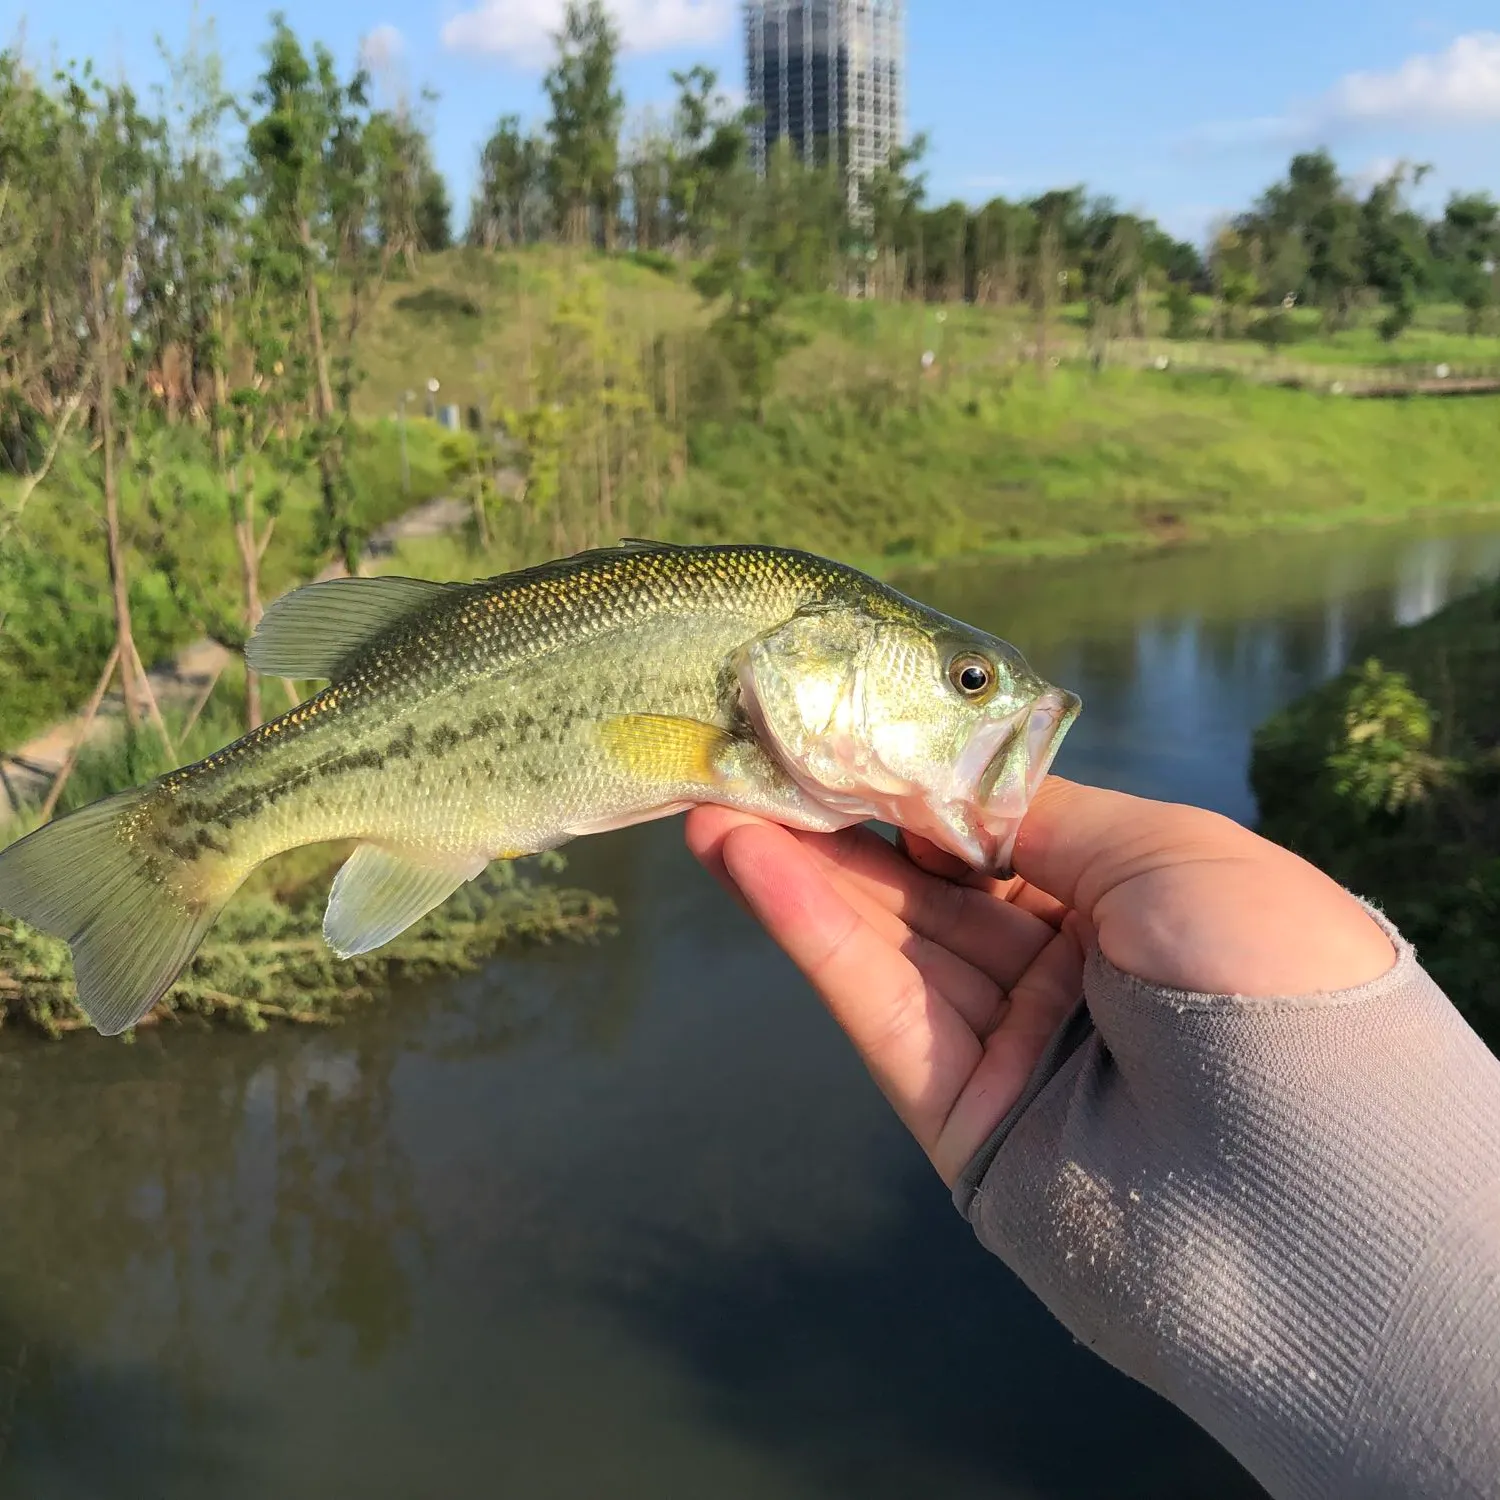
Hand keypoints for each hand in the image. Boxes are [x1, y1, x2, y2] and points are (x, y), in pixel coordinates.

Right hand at [685, 778, 1394, 1185]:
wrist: (1303, 1190)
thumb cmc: (1259, 976)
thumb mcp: (1168, 853)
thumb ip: (1042, 815)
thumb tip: (950, 793)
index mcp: (1138, 906)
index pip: (1003, 835)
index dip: (921, 785)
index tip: (845, 732)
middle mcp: (1073, 974)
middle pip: (931, 888)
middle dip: (842, 822)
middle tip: (749, 755)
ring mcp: (1011, 1048)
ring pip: (887, 942)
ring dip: (799, 867)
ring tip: (713, 797)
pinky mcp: (956, 1118)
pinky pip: (874, 1005)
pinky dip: (806, 929)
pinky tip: (743, 859)